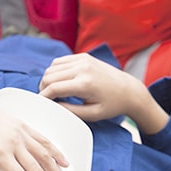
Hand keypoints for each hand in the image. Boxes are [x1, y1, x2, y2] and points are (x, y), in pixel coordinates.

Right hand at [39, 53, 167, 133]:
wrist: (129, 90)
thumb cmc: (112, 105)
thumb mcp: (92, 114)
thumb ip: (70, 111)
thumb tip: (52, 106)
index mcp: (85, 84)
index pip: (53, 88)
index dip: (43, 97)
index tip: (41, 104)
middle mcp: (82, 68)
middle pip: (49, 76)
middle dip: (44, 89)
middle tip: (48, 99)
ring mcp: (83, 59)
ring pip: (52, 68)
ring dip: (48, 80)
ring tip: (54, 91)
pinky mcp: (83, 56)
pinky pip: (60, 61)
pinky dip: (55, 71)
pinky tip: (61, 81)